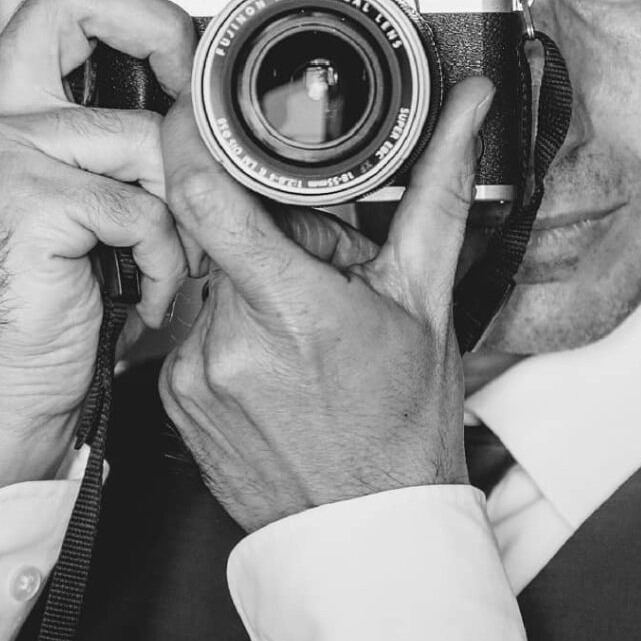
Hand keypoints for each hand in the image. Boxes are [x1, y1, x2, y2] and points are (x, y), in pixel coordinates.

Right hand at [0, 0, 193, 490]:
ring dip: (179, 206)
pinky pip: (142, 203)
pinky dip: (165, 257)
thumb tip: (206, 99)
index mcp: (16, 92)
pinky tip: (143, 288)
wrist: (22, 381)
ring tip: (163, 258)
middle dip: (161, 32)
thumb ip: (142, 134)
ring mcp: (0, 147)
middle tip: (196, 93)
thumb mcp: (111, 196)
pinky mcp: (25, 196)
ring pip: (140, 129)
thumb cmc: (72, 289)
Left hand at [160, 77, 494, 531]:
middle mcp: (227, 342)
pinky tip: (275, 365)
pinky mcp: (174, 398)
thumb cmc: (402, 427)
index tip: (204, 113)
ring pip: (211, 282)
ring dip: (252, 285)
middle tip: (320, 278)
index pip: (207, 193)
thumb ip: (436, 194)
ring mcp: (192, 375)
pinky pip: (194, 330)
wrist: (367, 528)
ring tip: (302, 335)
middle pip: (223, 235)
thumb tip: (465, 114)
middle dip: (270, 235)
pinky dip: (232, 329)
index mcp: (292, 309)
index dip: (194, 137)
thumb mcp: (425, 304)